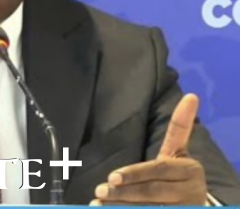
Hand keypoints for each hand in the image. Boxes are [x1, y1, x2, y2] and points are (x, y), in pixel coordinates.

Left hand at [90, 94, 208, 205]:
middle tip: (99, 191)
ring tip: (98, 204)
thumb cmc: (177, 173)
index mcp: (189, 169)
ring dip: (122, 206)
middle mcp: (192, 191)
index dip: (133, 174)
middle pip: (151, 191)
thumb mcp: (177, 152)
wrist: (194, 204)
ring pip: (149, 208)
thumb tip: (191, 96)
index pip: (156, 170)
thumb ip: (179, 128)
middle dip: (123, 192)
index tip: (111, 177)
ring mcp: (187, 208)